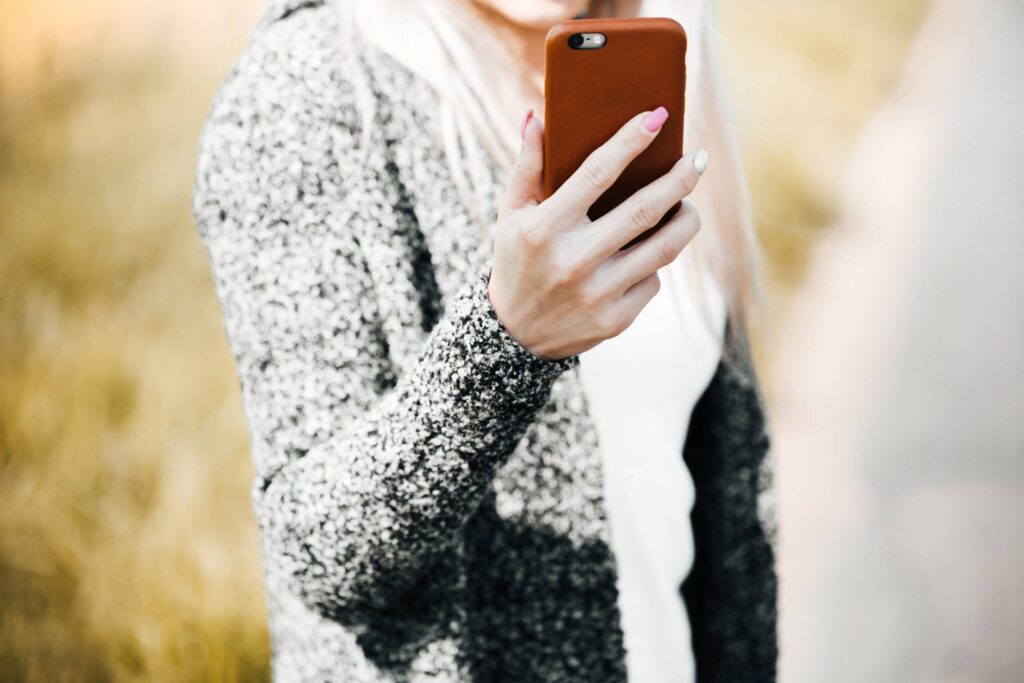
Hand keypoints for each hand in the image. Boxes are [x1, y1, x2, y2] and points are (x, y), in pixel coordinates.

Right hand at [487, 107, 707, 360]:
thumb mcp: (511, 214)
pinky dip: (656, 261)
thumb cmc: (516, 260)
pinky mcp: (616, 319)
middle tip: (698, 159)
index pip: (597, 174)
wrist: (515, 334)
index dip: (630, 142)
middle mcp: (573, 260)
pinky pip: (653, 280)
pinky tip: (651, 251)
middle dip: (680, 179)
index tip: (658, 117)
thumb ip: (527, 166)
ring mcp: (597, 293)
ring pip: (663, 248)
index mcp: (544, 228)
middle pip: (644, 210)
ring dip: (685, 219)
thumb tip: (538, 117)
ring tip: (689, 205)